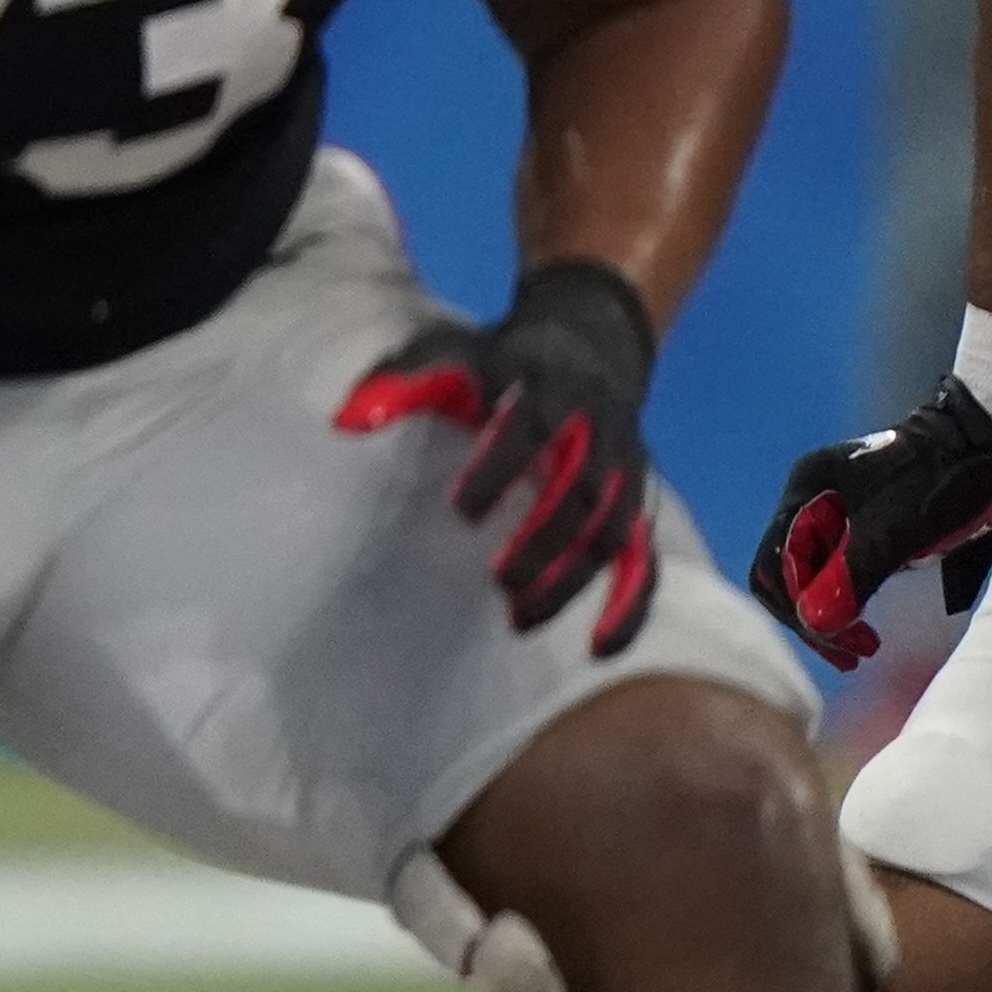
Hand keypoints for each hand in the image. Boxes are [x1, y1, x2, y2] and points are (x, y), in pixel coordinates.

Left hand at [337, 256, 661, 654]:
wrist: (593, 343)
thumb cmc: (506, 360)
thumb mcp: (456, 352)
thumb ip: (405, 383)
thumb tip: (347, 422)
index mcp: (551, 390)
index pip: (533, 428)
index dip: (501, 467)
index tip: (461, 508)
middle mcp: (600, 432)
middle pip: (582, 492)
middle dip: (542, 540)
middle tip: (496, 580)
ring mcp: (626, 473)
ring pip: (611, 533)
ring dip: (572, 581)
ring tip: (519, 619)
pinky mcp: (637, 506)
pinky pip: (643, 561)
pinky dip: (629, 606)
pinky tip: (598, 649)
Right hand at [755, 376, 991, 665]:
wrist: (982, 445)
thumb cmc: (938, 480)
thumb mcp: (896, 530)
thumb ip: (852, 574)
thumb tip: (815, 624)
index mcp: (805, 490)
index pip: (775, 562)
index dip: (798, 608)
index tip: (836, 642)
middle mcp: (808, 500)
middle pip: (786, 572)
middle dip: (812, 617)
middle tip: (852, 654)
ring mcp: (831, 512)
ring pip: (809, 576)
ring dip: (829, 614)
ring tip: (862, 647)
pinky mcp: (856, 526)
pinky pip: (833, 570)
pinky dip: (845, 599)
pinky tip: (865, 621)